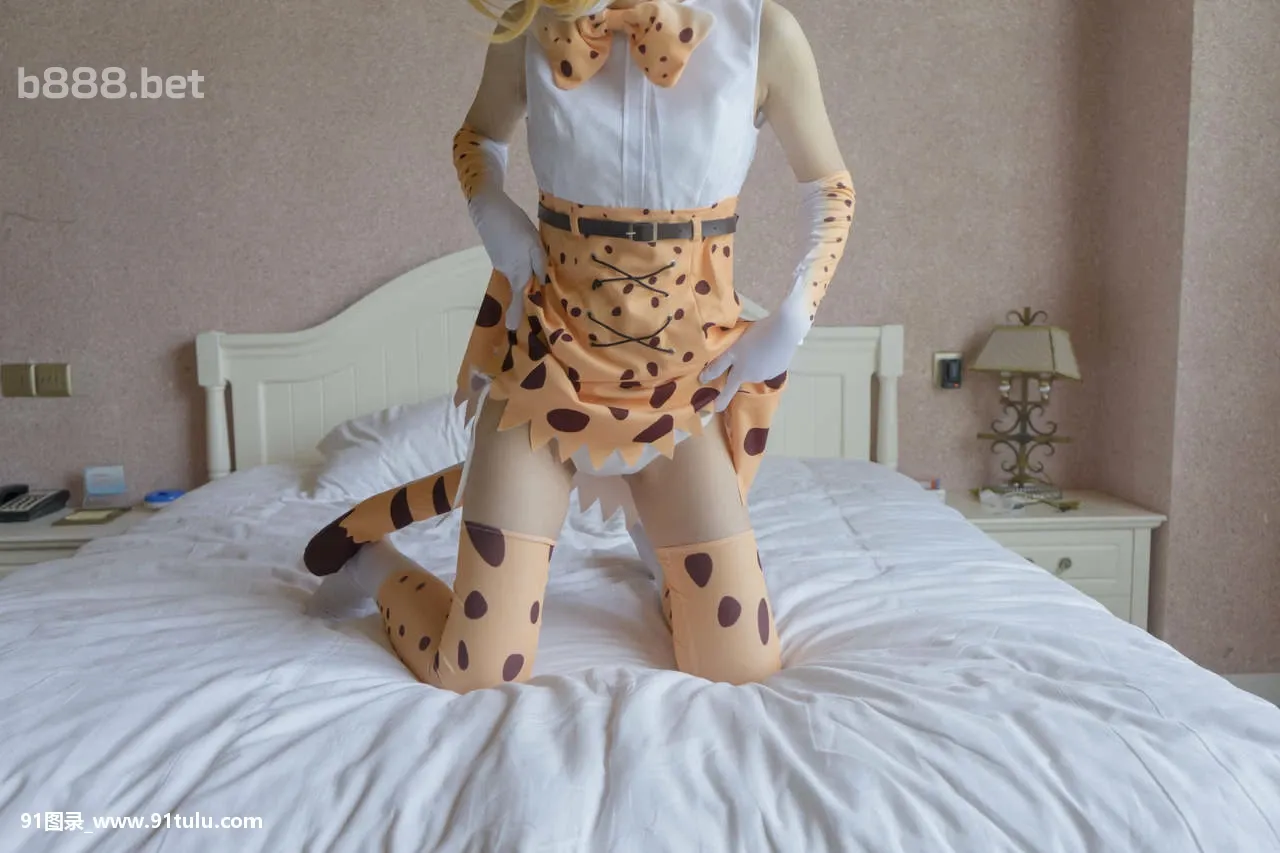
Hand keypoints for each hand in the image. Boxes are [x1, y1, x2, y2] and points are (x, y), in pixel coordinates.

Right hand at [469, 190, 547, 329]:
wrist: (488, 208)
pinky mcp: (497, 254)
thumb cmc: (514, 225)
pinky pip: (511, 262)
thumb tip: (541, 283)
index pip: (519, 297)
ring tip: (529, 252)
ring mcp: (500, 263)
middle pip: (519, 284)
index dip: (516, 313)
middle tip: (536, 278)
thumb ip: (539, 264)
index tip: (511, 328)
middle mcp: (507, 272)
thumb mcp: (534, 243)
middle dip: (527, 287)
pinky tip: (519, 244)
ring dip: (523, 267)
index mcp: (517, 272)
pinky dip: (517, 258)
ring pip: (516, 271)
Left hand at [700, 301, 810, 411]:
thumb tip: (703, 379)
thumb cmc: (755, 338)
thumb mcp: (733, 350)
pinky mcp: (780, 367)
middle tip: (743, 351)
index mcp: (741, 374)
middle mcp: (755, 378)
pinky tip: (768, 346)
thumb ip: (718, 365)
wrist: (785, 330)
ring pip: (757, 369)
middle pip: (743, 375)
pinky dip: (766, 358)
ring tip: (757, 345)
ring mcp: (769, 374)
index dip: (722, 400)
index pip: (728, 391)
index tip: (716, 409)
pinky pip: (769, 365)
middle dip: (741, 368)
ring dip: (754, 362)